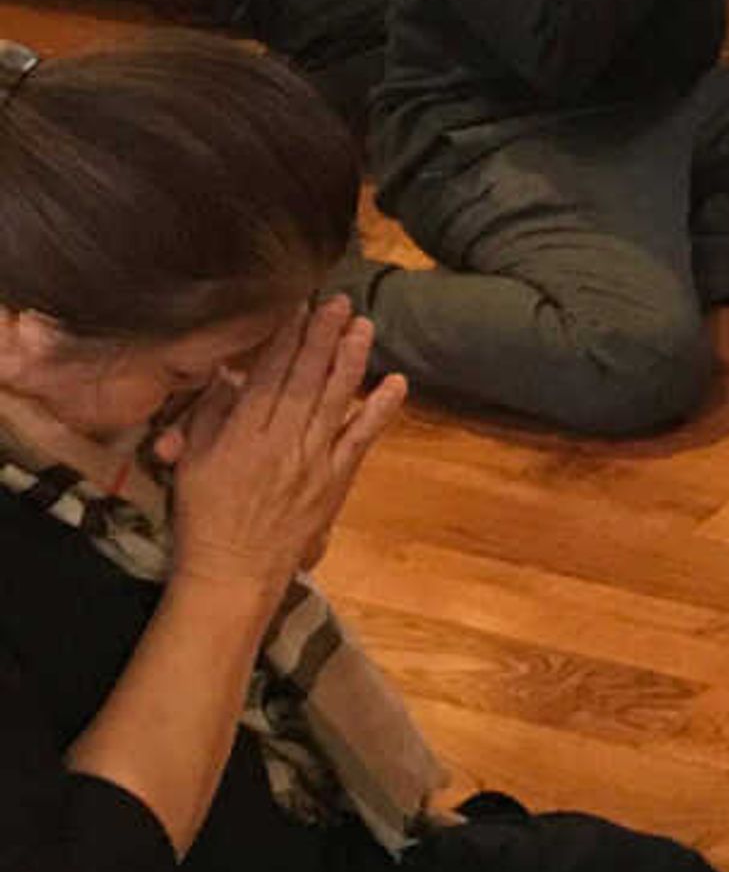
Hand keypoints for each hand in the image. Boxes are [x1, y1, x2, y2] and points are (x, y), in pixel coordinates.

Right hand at [166, 300, 402, 594]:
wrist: (235, 570)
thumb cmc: (205, 516)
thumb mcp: (190, 463)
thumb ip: (208, 417)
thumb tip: (227, 377)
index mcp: (241, 435)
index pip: (267, 375)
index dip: (285, 339)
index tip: (297, 307)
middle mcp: (281, 441)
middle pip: (304, 379)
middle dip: (322, 337)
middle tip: (337, 301)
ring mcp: (313, 460)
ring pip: (335, 399)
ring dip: (351, 360)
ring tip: (363, 325)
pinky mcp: (336, 479)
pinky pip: (361, 437)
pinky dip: (380, 410)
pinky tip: (396, 383)